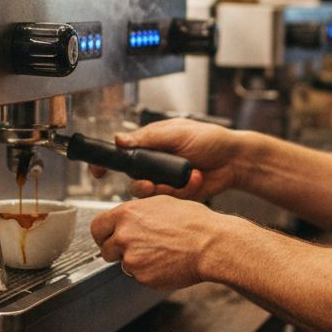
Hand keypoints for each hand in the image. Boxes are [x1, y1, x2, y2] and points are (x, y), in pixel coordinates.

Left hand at [90, 196, 231, 289]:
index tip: (108, 238)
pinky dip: (149, 273)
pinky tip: (166, 263)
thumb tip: (128, 217)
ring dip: (136, 262)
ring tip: (160, 253)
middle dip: (116, 251)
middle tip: (136, 249)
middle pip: (105, 249)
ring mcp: (131, 258)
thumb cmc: (193, 223)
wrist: (210, 245)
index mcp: (126, 214)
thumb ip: (137, 212)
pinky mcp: (141, 277)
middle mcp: (124, 235)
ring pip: (124, 264)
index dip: (103, 234)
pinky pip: (139, 276)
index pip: (97, 226)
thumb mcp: (161, 203)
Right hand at [92, 118, 242, 200]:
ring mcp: (165, 181)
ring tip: (179, 179)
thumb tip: (118, 139)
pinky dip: (181, 190)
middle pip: (132, 179)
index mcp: (150, 145)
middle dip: (141, 183)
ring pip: (147, 193)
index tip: (97, 171)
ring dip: (161, 188)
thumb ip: (147, 137)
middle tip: (150, 182)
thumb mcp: (176, 132)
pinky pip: (167, 200)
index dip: (106, 163)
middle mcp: (154, 164)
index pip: (121, 155)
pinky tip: (196, 179)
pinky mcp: (177, 195)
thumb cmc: (209, 139)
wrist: (234, 160)